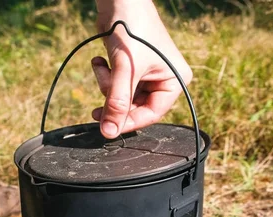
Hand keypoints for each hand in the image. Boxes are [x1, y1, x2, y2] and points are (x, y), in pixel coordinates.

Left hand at [92, 0, 191, 137]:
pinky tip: (100, 60)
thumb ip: (116, 102)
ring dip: (107, 85)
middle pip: (135, 107)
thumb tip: (108, 133)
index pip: (151, 114)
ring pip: (122, 96)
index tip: (107, 128)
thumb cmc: (131, 28)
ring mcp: (147, 74)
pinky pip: (116, 85)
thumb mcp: (124, 70)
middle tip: (96, 105)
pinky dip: (105, 75)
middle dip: (114, 99)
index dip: (128, 122)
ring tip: (103, 66)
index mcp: (175, 81)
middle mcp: (164, 79)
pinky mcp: (132, 68)